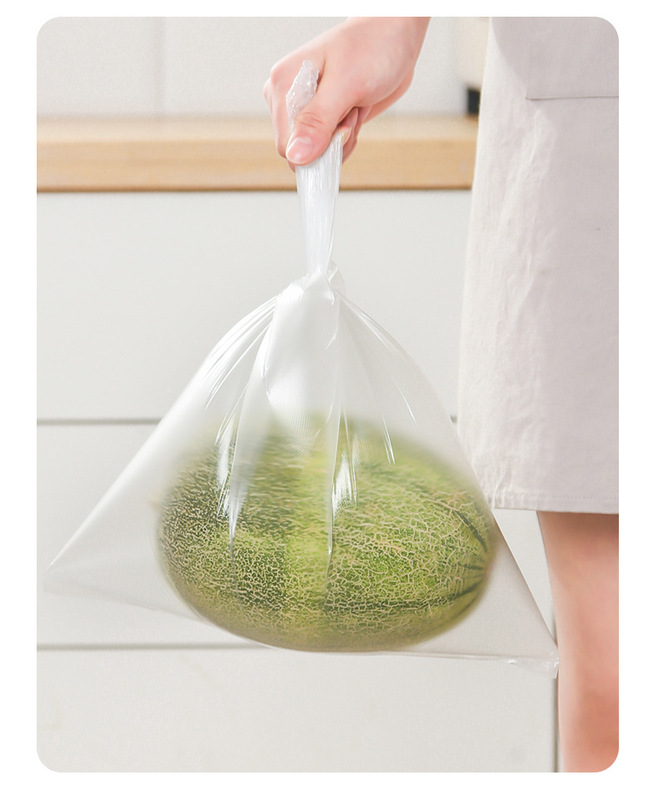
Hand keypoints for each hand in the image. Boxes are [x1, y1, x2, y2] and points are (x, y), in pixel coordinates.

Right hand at [263, 17, 429, 167]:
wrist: (396, 37)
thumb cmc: (373, 46)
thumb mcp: (347, 84)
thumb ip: (318, 121)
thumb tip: (295, 156)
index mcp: (283, 84)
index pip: (285, 145)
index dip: (316, 147)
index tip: (342, 125)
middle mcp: (289, 98)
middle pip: (303, 152)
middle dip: (333, 140)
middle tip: (351, 110)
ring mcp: (305, 109)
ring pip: (318, 153)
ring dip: (344, 137)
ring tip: (355, 106)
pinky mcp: (321, 118)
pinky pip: (329, 148)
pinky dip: (348, 138)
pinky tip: (355, 113)